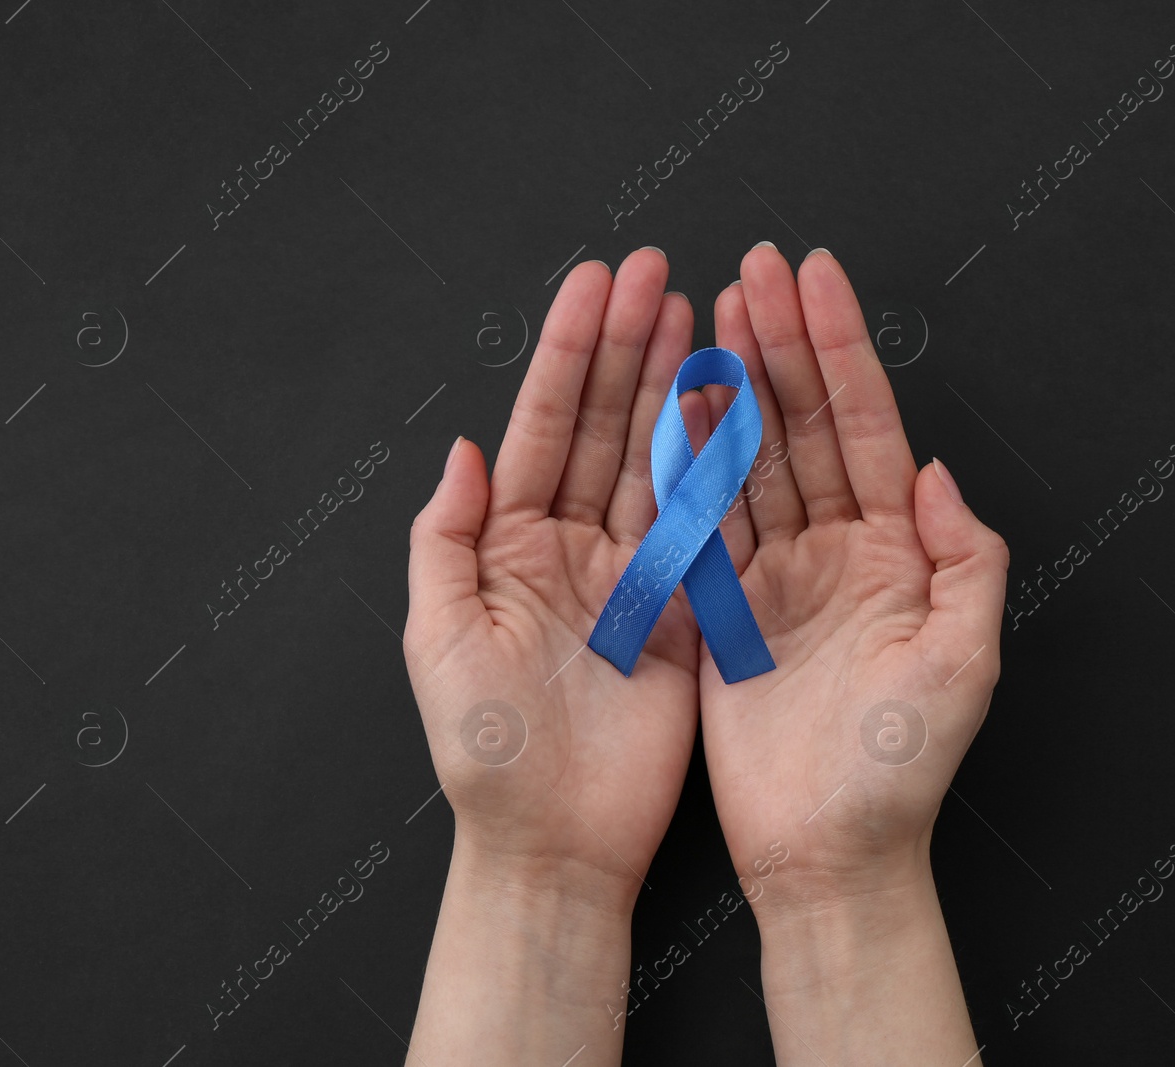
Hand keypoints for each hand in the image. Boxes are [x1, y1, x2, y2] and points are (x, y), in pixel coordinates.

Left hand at [403, 248, 705, 1062]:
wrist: (555, 844)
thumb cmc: (485, 753)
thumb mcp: (438, 641)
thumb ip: (444, 541)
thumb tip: (461, 449)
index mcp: (509, 544)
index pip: (545, 425)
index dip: (571, 352)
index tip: (598, 282)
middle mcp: (573, 546)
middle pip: (608, 425)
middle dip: (631, 345)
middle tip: (660, 270)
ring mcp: (635, 573)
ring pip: (660, 460)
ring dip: (679, 385)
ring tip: (701, 312)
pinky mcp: (686, 610)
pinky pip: (705, 525)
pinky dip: (721, 463)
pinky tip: (735, 403)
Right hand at [698, 244, 1009, 1062]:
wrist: (827, 854)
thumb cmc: (900, 769)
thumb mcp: (964, 663)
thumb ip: (967, 560)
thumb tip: (938, 473)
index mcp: (898, 552)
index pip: (866, 427)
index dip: (841, 349)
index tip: (816, 276)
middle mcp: (839, 551)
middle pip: (804, 425)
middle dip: (781, 341)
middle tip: (754, 266)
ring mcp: (778, 576)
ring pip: (750, 458)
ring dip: (732, 384)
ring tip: (712, 309)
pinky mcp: (724, 610)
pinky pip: (703, 521)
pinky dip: (687, 460)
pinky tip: (675, 403)